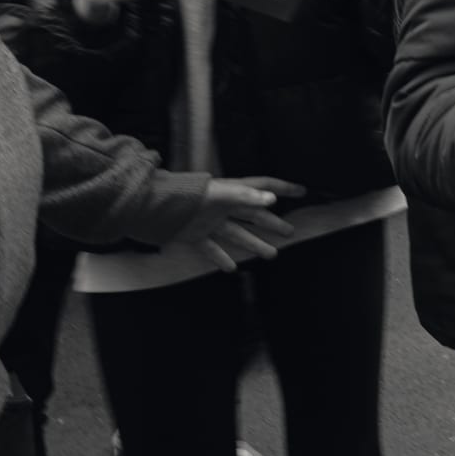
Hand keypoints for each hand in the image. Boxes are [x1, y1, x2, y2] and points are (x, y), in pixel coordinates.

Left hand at [172, 176, 302, 271]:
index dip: (282, 188)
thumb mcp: (219, 194)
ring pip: (237, 234)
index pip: (263, 187)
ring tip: (271, 254)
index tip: (301, 191)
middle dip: (272, 223)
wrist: (154, 209)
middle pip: (253, 215)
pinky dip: (221, 258)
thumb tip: (272, 199)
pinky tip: (231, 268)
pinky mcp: (195, 235)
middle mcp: (224, 207)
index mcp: (232, 192)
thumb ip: (245, 197)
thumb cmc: (188, 196)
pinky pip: (212, 248)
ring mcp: (210, 222)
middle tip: (289, 232)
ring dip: (254, 244)